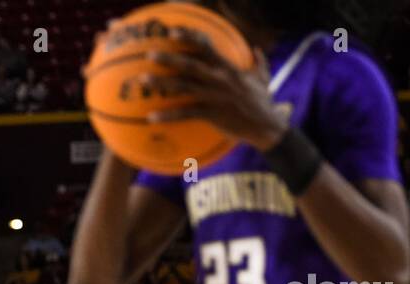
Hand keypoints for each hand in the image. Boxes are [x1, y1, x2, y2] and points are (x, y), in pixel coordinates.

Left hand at [139, 37, 285, 151]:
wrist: (267, 126)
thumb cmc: (263, 102)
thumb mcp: (263, 78)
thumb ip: (258, 63)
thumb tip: (257, 51)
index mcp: (228, 67)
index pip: (206, 46)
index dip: (189, 37)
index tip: (171, 32)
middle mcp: (219, 78)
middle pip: (189, 64)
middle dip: (168, 58)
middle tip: (148, 54)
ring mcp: (214, 96)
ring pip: (183, 86)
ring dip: (161, 83)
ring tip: (142, 80)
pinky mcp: (212, 114)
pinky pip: (185, 114)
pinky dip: (167, 115)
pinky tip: (151, 117)